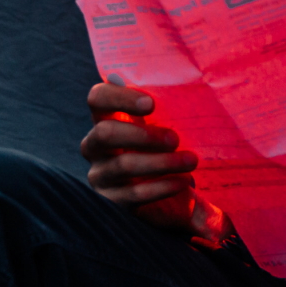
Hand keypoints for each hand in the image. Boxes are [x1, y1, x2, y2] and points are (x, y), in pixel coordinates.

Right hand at [80, 78, 228, 241]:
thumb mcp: (165, 127)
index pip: (97, 98)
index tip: (150, 103)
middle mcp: (95, 146)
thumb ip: (166, 107)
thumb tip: (185, 85)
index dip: (118, 97)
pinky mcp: (112, 201)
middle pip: (105, 133)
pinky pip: (134, 194)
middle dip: (143, 135)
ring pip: (123, 165)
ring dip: (162, 162)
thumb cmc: (167, 149)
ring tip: (190, 160)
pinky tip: (183, 181)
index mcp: (106, 119)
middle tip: (175, 138)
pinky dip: (162, 186)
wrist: (175, 195)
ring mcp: (100, 175)